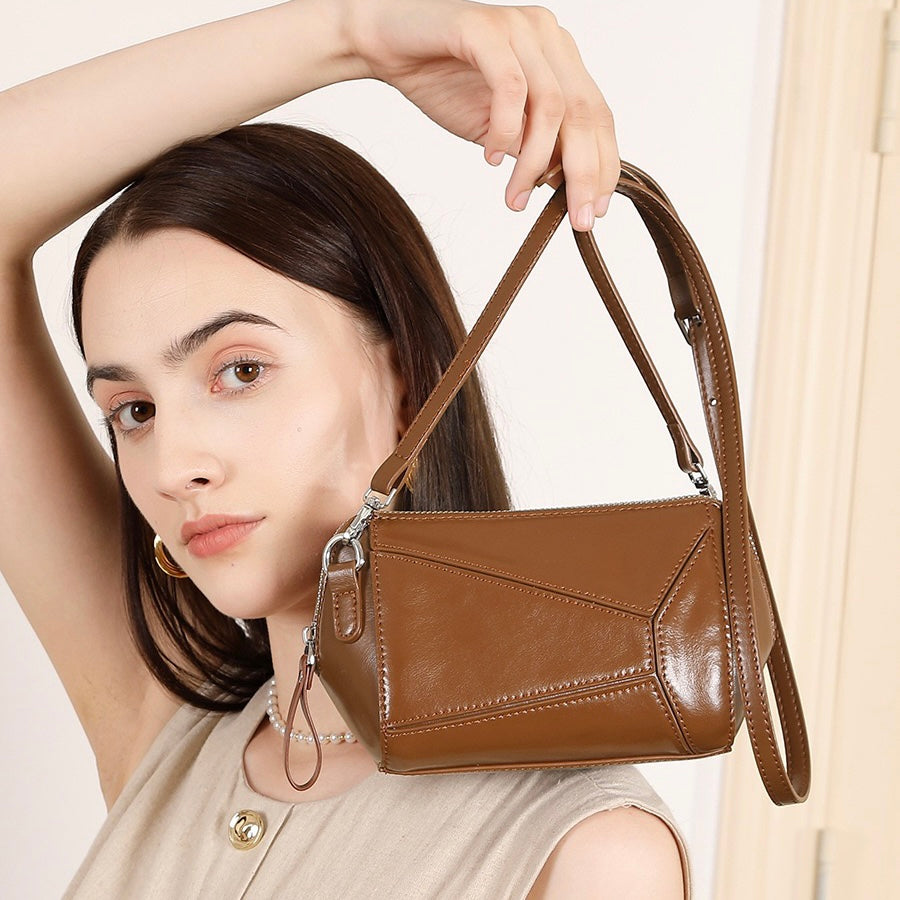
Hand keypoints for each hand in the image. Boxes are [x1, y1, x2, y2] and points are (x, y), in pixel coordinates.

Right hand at [344, 0, 619, 230]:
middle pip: (586, 113)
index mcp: (559, 58)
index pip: (598, 116)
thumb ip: (534, 149)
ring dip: (535, 163)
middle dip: (584, 173)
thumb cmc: (440, 81)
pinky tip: (489, 157)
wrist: (385, 43)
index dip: (604, 167)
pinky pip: (510, 87)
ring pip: (551, 106)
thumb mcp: (499, 129)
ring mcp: (519, 29)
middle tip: (576, 219)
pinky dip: (504, 130)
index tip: (595, 211)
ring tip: (514, 197)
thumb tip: (566, 188)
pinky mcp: (486, 28)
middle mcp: (547, 37)